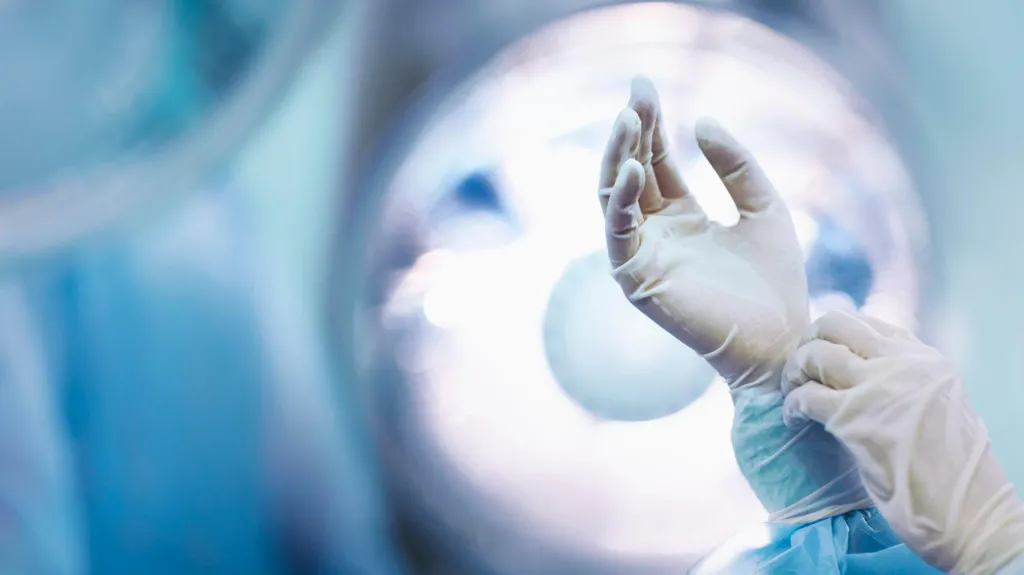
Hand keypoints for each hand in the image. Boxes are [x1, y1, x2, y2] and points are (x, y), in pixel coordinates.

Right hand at [599, 77, 806, 386]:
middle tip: (637, 91)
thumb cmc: (776, 283)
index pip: (654, 162)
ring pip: (614, 198)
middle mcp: (657, 234)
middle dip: (631, 131)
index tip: (645, 85)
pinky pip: (619, 233)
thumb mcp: (763, 207)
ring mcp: (644, 256)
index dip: (650, 125)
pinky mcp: (637, 279)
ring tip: (629, 118)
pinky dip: (621, 200)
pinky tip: (634, 169)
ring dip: (618, 157)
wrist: (782, 339)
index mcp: (682, 218)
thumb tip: (700, 120)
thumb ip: (736, 165)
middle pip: (631, 172)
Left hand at [783, 311, 1023, 573]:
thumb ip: (908, 381)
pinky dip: (791, 407)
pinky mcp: (855, 420)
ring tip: (792, 394)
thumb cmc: (954, 471)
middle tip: (799, 371)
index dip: (834, 337)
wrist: (971, 515)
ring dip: (793, 373)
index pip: (866, 324)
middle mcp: (903, 363)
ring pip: (814, 355)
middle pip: (834, 325)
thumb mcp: (940, 404)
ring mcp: (878, 388)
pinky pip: (805, 397)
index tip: (821, 357)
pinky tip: (793, 420)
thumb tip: (865, 372)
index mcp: (925, 359)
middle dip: (808, 343)